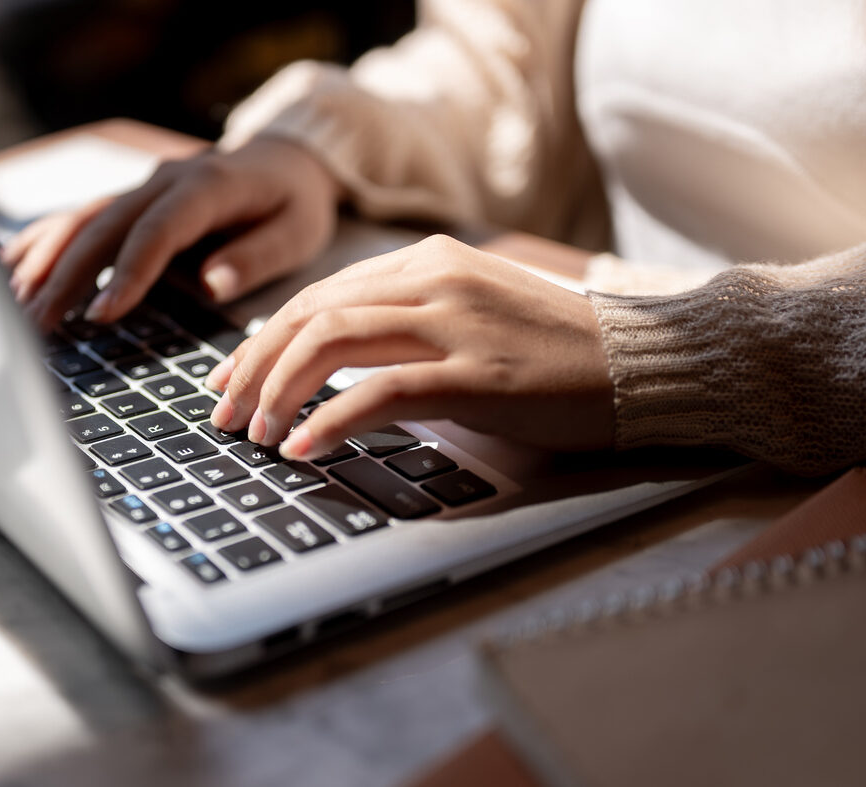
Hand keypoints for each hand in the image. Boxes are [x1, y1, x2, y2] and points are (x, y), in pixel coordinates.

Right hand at [0, 136, 341, 330]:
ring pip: (82, 220)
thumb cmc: (295, 202)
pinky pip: (79, 217)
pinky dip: (43, 241)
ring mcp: (142, 186)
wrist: (286, 158)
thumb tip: (214, 281)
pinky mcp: (130, 199)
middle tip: (35, 322)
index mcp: (208, 186)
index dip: (128, 271)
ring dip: (44, 262)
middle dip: (65, 275)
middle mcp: (164, 180)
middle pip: (105, 226)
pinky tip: (9, 267)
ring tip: (13, 305)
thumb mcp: (299, 230)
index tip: (102, 314)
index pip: (159, 229)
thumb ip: (259, 255)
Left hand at [204, 234, 615, 458]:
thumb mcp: (472, 317)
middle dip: (252, 367)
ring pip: (331, 341)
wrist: (644, 363)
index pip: (319, 294)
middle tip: (221, 411)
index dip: (263, 338)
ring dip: (277, 390)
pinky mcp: (478, 375)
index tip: (232, 377)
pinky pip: (380, 391)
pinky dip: (329, 419)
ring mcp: (457, 322)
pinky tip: (303, 447)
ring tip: (254, 433)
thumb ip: (406, 323)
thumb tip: (329, 362)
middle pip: (310, 313)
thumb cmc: (556, 353)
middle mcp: (435, 279)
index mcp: (429, 261)